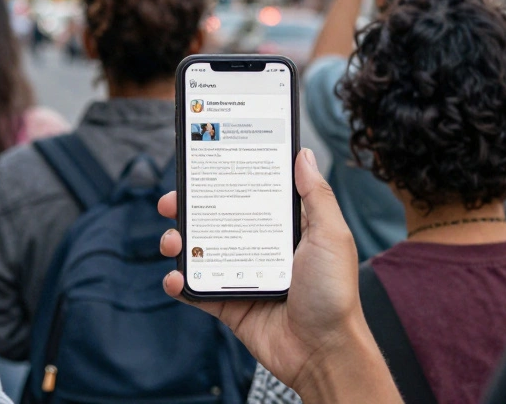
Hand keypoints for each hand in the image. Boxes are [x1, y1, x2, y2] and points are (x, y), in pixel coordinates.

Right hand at [159, 150, 400, 402]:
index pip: (250, 194)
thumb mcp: (331, 236)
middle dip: (189, 207)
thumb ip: (317, 195)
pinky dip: (179, 283)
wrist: (324, 351)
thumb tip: (304, 155)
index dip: (227, 178)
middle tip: (171, 200)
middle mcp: (260, 247)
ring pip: (200, 251)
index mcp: (284, 228)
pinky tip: (175, 277)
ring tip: (172, 240)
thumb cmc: (334, 293)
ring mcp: (241, 275)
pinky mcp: (228, 304)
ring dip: (179, 242)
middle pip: (216, 219)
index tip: (205, 162)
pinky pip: (196, 290)